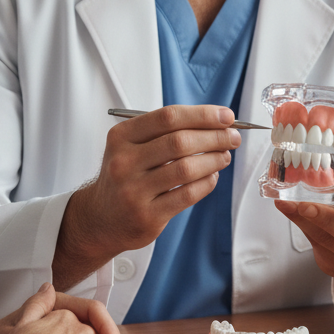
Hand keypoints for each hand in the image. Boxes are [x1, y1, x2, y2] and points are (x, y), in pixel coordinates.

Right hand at [52, 105, 239, 288]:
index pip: (168, 117)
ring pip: (186, 169)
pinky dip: (206, 183)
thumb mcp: (131, 146)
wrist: (100, 218)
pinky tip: (212, 176)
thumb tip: (215, 122)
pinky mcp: (147, 216)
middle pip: (180, 141)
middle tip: (232, 137)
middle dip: (214, 137)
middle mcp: (124, 162)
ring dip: (214, 160)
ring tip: (224, 156)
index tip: (226, 116)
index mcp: (121, 137)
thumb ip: (165, 132)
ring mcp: (134, 191)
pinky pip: (187, 195)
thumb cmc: (126, 175)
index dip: (202, 114)